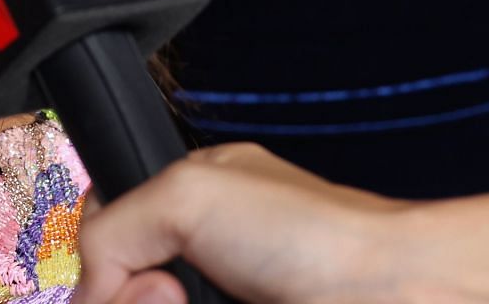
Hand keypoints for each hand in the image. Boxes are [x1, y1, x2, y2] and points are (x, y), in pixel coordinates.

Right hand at [75, 143, 406, 303]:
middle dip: (132, 297)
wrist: (399, 296)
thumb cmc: (316, 235)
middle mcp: (201, 261)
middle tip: (177, 293)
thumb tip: (89, 296)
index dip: (102, 265)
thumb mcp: (187, 195)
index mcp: (188, 203)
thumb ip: (112, 231)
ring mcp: (222, 300)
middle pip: (124, 287)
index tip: (130, 274)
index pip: (102, 238)